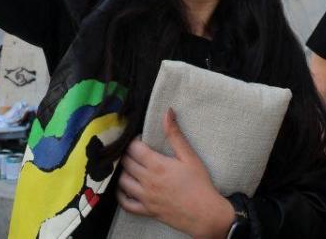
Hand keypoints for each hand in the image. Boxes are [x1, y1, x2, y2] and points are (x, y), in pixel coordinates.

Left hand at [117, 108, 234, 238]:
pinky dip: (121, 195)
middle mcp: (147, 181)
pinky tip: (124, 188)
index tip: (140, 139)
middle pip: (125, 162)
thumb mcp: (189, 156)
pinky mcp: (146, 211)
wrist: (205, 213)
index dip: (134, 141)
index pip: (133, 148)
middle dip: (127, 153)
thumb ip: (175, 134)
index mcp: (157, 165)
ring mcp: (145, 197)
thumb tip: (167, 112)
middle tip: (135, 150)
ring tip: (130, 166)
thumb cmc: (200, 183)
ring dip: (123, 171)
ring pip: (122, 181)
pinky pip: (125, 203)